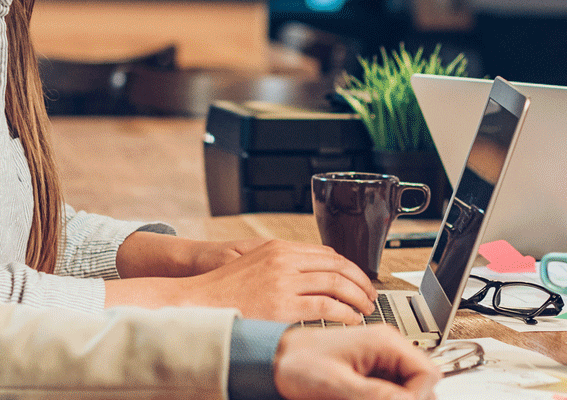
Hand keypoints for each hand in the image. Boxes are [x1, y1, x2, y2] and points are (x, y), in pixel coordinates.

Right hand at [106, 238, 377, 322]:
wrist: (196, 302)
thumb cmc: (223, 289)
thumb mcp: (255, 263)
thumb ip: (283, 263)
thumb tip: (314, 271)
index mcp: (279, 248)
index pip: (328, 253)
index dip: (350, 266)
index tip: (360, 278)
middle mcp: (284, 260)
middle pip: (337, 266)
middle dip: (360, 281)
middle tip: (370, 295)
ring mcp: (283, 282)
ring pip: (336, 284)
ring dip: (357, 297)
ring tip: (365, 308)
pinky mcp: (281, 305)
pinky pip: (326, 307)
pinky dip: (345, 313)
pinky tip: (351, 319)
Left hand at [273, 326, 438, 399]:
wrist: (273, 359)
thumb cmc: (297, 364)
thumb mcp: (338, 384)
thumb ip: (377, 395)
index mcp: (385, 343)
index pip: (428, 373)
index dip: (417, 396)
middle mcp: (387, 349)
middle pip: (420, 383)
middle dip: (405, 399)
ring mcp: (379, 360)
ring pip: (404, 389)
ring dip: (392, 398)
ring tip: (358, 398)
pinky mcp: (370, 371)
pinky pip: (388, 390)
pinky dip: (381, 398)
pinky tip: (359, 398)